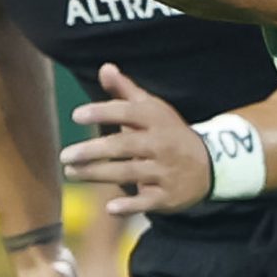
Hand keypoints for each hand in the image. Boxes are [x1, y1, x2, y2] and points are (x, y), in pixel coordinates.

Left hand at [62, 62, 211, 214]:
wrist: (211, 165)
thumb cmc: (169, 133)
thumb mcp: (153, 110)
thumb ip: (126, 91)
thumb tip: (105, 67)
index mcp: (157, 120)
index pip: (128, 113)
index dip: (103, 112)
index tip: (76, 116)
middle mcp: (162, 145)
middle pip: (124, 146)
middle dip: (93, 151)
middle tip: (65, 155)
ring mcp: (166, 171)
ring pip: (128, 172)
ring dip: (97, 174)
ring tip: (71, 172)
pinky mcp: (167, 196)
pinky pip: (147, 201)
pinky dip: (130, 206)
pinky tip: (109, 208)